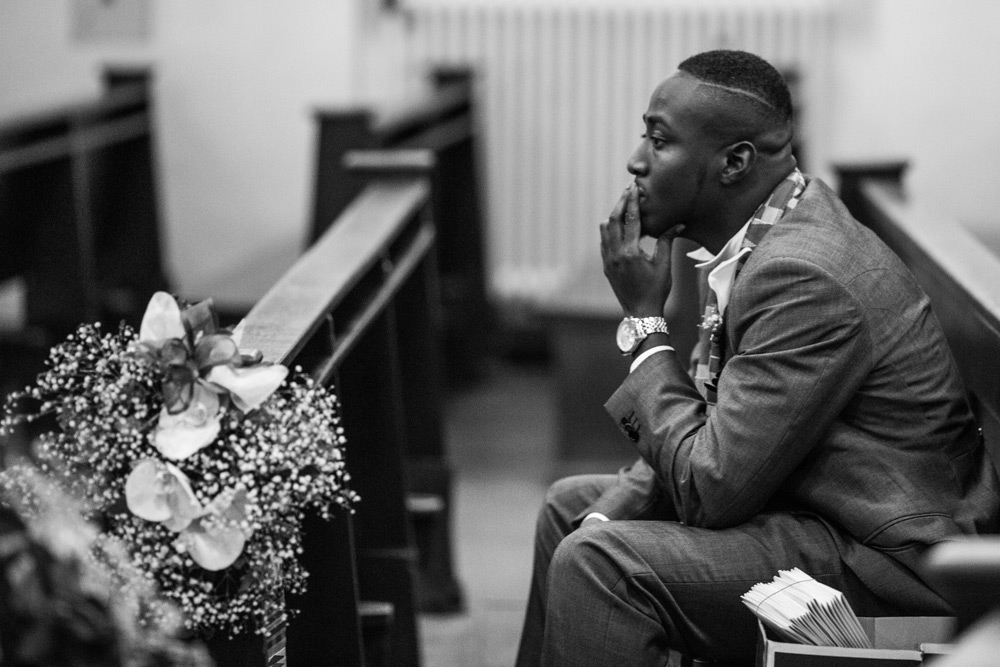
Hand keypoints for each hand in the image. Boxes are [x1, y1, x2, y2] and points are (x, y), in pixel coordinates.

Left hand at [600, 184, 684, 316]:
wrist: (641, 312)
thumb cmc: (656, 290)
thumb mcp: (664, 265)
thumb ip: (667, 241)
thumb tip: (678, 223)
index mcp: (630, 252)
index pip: (631, 220)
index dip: (632, 202)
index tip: (634, 188)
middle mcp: (615, 254)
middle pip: (612, 220)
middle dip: (620, 203)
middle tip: (628, 191)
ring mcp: (608, 260)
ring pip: (604, 230)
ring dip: (613, 216)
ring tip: (624, 206)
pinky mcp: (606, 266)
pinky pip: (604, 241)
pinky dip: (610, 229)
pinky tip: (619, 226)